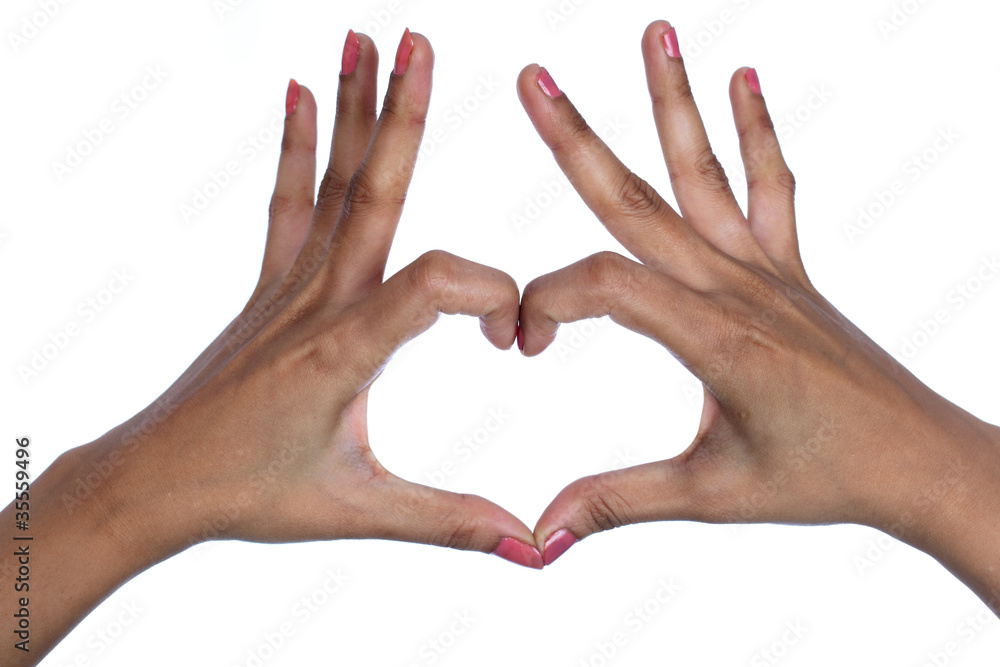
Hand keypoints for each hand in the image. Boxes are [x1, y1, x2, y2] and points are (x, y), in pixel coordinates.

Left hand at [2, 28, 539, 663]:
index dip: (491, 293)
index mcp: (346, 349)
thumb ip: (448, 520)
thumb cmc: (252, 494)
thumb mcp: (359, 510)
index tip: (517, 336)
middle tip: (418, 39)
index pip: (435, 283)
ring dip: (352, 109)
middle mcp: (318, 301)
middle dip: (402, 114)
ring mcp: (288, 287)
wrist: (155, 482)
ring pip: (329, 182)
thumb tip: (529, 543)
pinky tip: (295, 93)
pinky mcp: (269, 288)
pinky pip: (287, 205)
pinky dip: (294, 146)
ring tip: (364, 37)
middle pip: (372, 191)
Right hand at [516, 18, 999, 608]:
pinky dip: (758, 134)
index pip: (604, 285)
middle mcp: (737, 287)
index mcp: (712, 337)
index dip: (546, 302)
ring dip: (675, 102)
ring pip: (707, 174)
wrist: (919, 462)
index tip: (521, 342)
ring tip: (657, 32)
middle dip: (577, 139)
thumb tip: (539, 535)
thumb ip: (617, 502)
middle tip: (531, 81)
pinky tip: (745, 79)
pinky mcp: (791, 270)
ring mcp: (768, 271)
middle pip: (640, 200)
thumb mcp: (710, 494)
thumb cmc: (821, 479)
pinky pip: (773, 189)